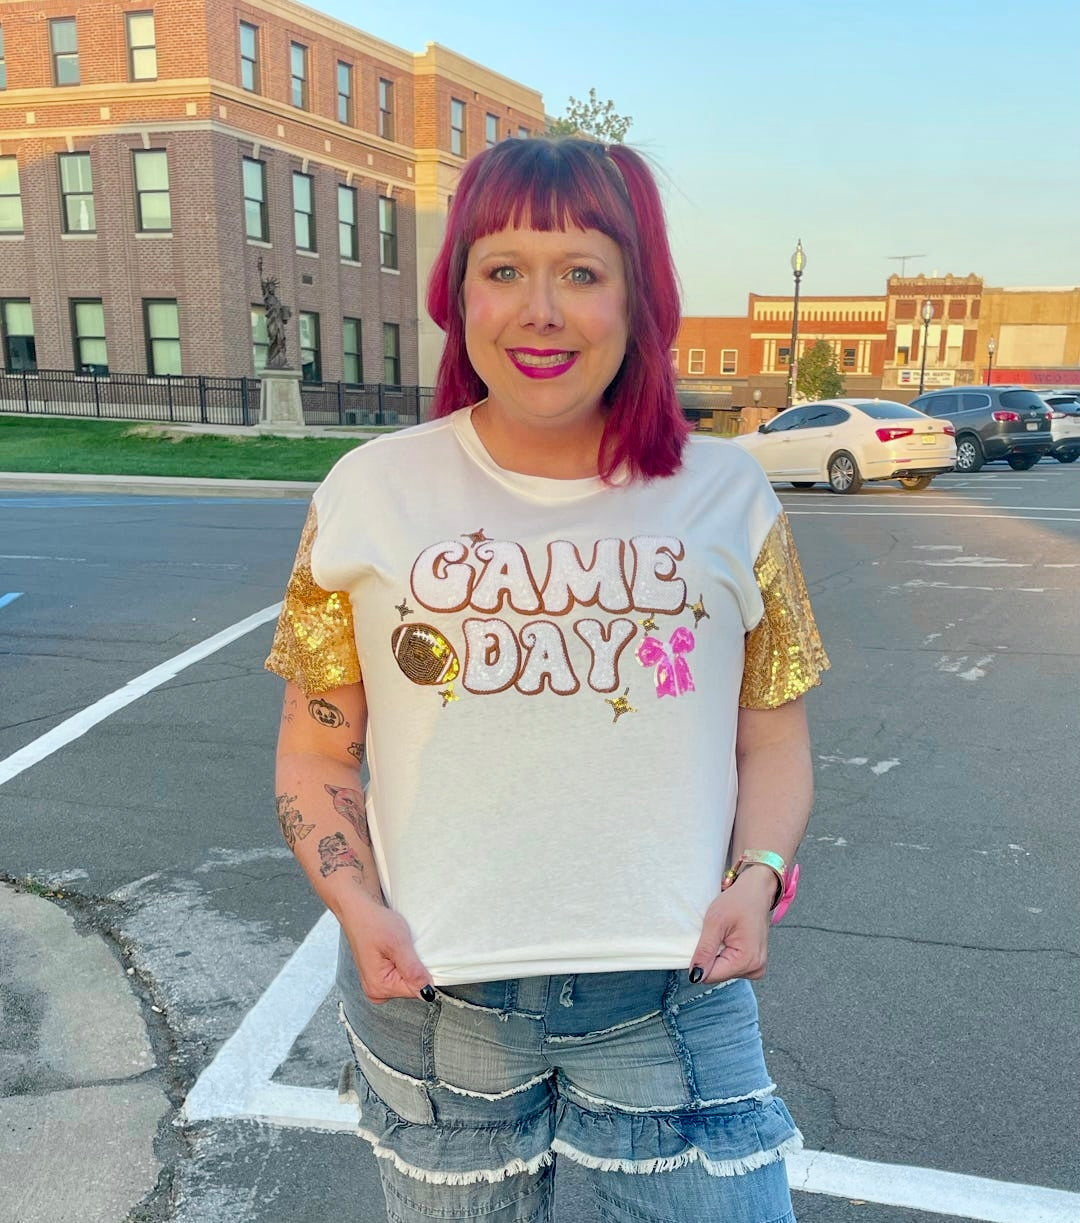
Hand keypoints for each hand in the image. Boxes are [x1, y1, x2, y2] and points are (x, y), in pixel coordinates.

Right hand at [339, 898, 433, 1003]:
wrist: (359, 911)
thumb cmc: (375, 923)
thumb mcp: (399, 944)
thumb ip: (413, 970)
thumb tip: (428, 992)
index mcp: (379, 987)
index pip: (416, 991)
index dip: (423, 972)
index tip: (415, 954)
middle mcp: (375, 991)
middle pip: (411, 988)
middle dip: (415, 969)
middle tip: (406, 948)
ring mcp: (376, 985)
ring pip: (406, 981)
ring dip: (409, 965)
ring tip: (399, 948)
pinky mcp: (378, 977)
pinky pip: (399, 976)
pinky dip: (403, 964)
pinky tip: (396, 951)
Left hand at [689, 868, 775, 984]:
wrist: (756, 891)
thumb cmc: (738, 901)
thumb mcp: (715, 922)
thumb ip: (705, 951)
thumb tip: (695, 976)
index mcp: (747, 960)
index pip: (710, 976)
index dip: (699, 960)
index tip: (702, 940)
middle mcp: (755, 969)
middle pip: (717, 975)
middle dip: (709, 957)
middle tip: (714, 934)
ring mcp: (756, 968)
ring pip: (722, 971)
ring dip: (716, 955)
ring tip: (723, 934)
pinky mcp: (754, 964)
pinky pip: (730, 966)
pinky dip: (724, 954)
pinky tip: (728, 939)